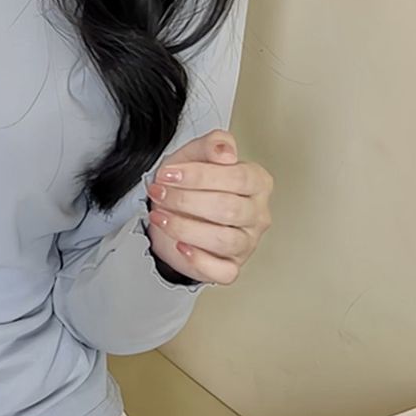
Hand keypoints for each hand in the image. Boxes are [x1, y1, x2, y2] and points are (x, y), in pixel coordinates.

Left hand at [145, 129, 272, 285]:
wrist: (175, 208)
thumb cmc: (191, 181)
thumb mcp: (195, 154)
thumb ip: (212, 144)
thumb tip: (226, 151)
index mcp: (256, 182)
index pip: (238, 177)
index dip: (199, 176)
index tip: (168, 174)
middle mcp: (257, 213)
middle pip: (229, 209)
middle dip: (186, 200)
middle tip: (159, 193)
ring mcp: (247, 242)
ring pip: (225, 240)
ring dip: (184, 227)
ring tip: (161, 216)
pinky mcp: (231, 266)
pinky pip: (223, 271)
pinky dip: (199, 260)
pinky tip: (180, 246)